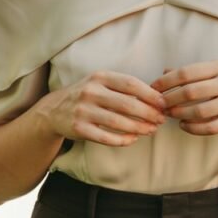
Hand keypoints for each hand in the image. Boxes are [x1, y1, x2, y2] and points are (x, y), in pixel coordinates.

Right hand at [43, 70, 166, 145]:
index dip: (150, 94)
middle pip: (127, 104)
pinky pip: (105, 137)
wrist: (54, 110)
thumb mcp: (101, 83)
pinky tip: (133, 139)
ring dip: (138, 128)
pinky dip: (122, 140)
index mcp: (100, 77)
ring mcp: (83, 110)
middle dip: (148, 113)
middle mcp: (90, 91)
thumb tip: (156, 98)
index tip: (163, 103)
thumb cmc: (87, 95)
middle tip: (160, 120)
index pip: (130, 84)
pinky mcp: (79, 128)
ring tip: (151, 130)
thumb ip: (123, 87)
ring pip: (118, 122)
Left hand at [150, 61, 217, 135]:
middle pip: (190, 92)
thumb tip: (164, 72)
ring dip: (179, 114)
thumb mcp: (217, 70)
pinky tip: (183, 125)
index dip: (167, 81)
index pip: (186, 73)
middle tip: (159, 104)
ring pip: (199, 112)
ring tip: (169, 114)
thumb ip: (192, 72)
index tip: (154, 87)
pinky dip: (194, 128)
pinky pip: (211, 127)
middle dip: (170, 99)